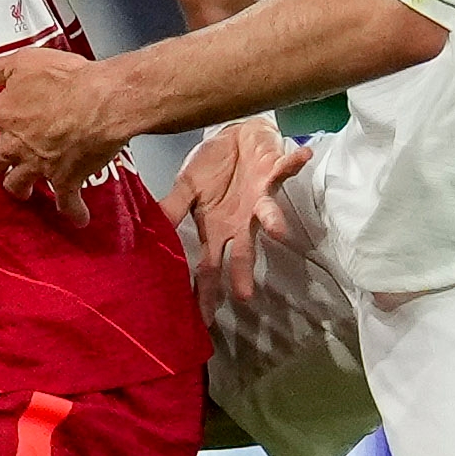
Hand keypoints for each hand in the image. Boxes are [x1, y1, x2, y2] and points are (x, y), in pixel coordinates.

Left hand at [0, 47, 128, 226]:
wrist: (102, 102)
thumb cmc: (67, 80)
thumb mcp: (20, 63)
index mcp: (5, 114)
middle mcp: (17, 144)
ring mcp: (40, 165)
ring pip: (19, 184)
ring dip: (19, 188)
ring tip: (22, 190)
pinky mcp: (67, 178)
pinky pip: (67, 201)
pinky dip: (73, 211)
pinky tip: (78, 218)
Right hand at [160, 118, 311, 304]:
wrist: (233, 136)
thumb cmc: (212, 166)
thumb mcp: (186, 186)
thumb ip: (173, 208)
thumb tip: (150, 232)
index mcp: (216, 229)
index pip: (209, 267)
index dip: (206, 292)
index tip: (203, 319)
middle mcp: (240, 221)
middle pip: (242, 252)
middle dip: (242, 272)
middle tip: (243, 295)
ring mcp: (259, 199)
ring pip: (268, 215)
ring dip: (273, 221)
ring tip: (278, 231)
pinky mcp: (273, 173)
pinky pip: (286, 168)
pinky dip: (294, 163)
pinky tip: (304, 155)